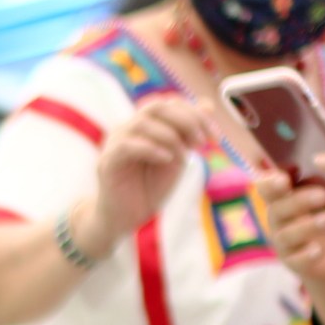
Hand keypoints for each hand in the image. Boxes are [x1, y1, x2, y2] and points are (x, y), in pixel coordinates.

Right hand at [87, 96, 212, 252]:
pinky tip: (166, 160)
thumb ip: (189, 133)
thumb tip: (208, 104)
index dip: (196, 114)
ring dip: (170, 136)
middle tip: (202, 142)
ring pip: (142, 122)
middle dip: (185, 120)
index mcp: (144, 126)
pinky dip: (151, 149)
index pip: (170, 104)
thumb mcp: (177, 158)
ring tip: (182, 156)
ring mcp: (115, 142)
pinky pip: (127, 145)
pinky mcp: (108, 161)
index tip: (216, 136)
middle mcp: (128, 128)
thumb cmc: (149, 189)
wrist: (126, 220)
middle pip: (156, 106)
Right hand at [253, 170, 324, 286]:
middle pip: (277, 209)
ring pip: (287, 234)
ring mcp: (283, 242)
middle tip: (323, 195)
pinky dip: (306, 255)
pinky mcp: (293, 262)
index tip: (286, 177)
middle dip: (299, 201)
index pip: (266, 186)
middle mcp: (277, 218)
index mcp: (282, 197)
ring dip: (307, 226)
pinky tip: (319, 250)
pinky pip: (295, 260)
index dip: (271, 182)